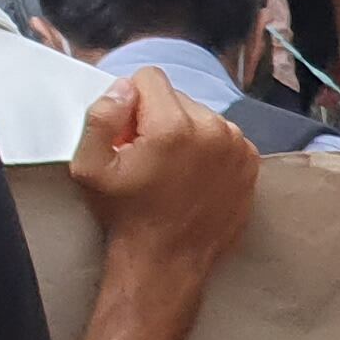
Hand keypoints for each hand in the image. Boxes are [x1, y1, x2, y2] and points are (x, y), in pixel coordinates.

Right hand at [71, 70, 257, 273]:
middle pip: (175, 97)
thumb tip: (123, 88)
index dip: (130, 104)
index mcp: (173, 126)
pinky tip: (193, 177)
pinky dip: (206, 149)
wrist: (167, 262)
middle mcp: (213, 130)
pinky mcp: (250, 164)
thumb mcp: (89, 167)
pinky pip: (221, 136)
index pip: (149, 78)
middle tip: (148, 157)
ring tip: (171, 170)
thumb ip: (101, 116)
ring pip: (200, 115)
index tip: (128, 136)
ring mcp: (237, 147)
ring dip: (183, 133)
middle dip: (157, 118)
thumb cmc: (127, 216)